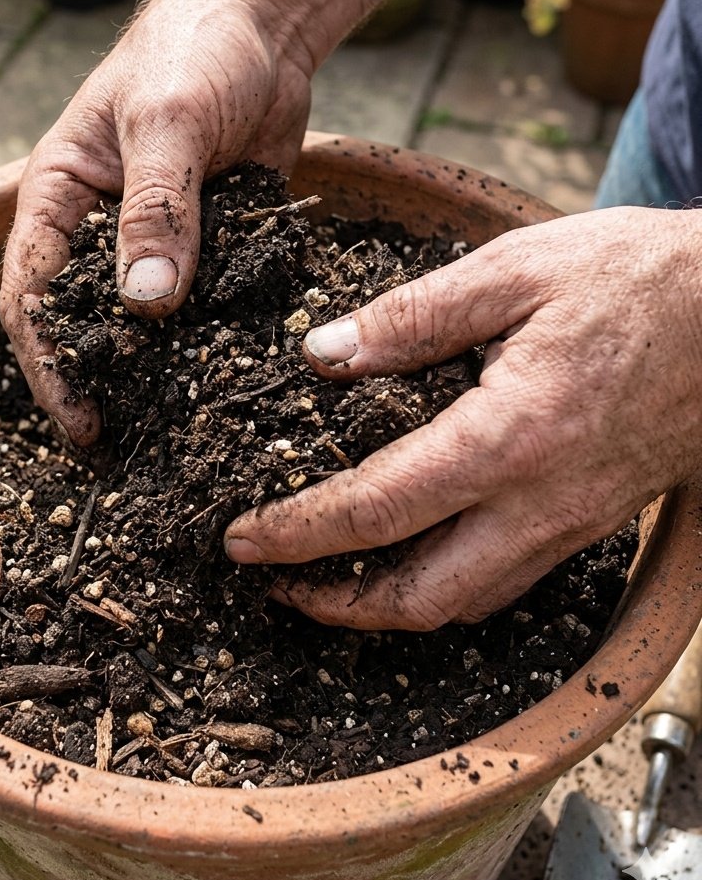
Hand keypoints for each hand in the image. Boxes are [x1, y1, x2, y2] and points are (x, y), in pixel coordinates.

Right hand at [0, 0, 312, 445]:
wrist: (263, 24)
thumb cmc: (193, 50)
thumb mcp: (166, 123)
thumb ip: (156, 210)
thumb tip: (147, 306)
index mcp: (58, 200)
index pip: (31, 295)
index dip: (49, 364)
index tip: (81, 419)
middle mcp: (99, 231)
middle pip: (83, 322)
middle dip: (97, 382)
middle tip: (123, 444)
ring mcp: (157, 241)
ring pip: (146, 322)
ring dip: (154, 371)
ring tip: (172, 428)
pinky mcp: (210, 246)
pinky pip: (204, 302)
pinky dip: (210, 338)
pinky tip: (226, 378)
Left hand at [225, 206, 701, 629]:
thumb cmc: (638, 279)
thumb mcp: (516, 270)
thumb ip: (412, 316)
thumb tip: (322, 353)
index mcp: (509, 436)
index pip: (375, 509)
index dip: (297, 533)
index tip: (241, 540)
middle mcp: (540, 503)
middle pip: (419, 598)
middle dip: (334, 605)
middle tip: (273, 583)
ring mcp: (571, 524)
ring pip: (464, 605)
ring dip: (384, 609)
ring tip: (326, 582)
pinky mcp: (590, 523)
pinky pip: (504, 583)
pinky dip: (441, 589)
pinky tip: (409, 556)